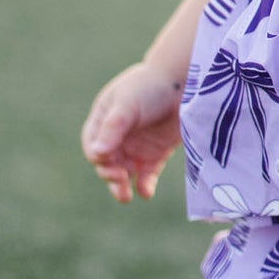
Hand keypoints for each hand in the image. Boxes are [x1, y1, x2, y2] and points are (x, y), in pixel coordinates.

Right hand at [80, 60, 184, 203]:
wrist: (185, 82)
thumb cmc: (150, 86)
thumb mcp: (128, 104)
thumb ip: (113, 128)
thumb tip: (97, 154)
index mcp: (104, 121)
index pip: (93, 146)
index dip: (98, 156)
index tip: (107, 159)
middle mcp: (118, 137)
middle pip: (107, 164)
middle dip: (110, 174)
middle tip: (120, 178)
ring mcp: (137, 147)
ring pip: (124, 174)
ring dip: (122, 186)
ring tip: (125, 196)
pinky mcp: (156, 154)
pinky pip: (146, 176)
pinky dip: (144, 186)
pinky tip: (145, 193)